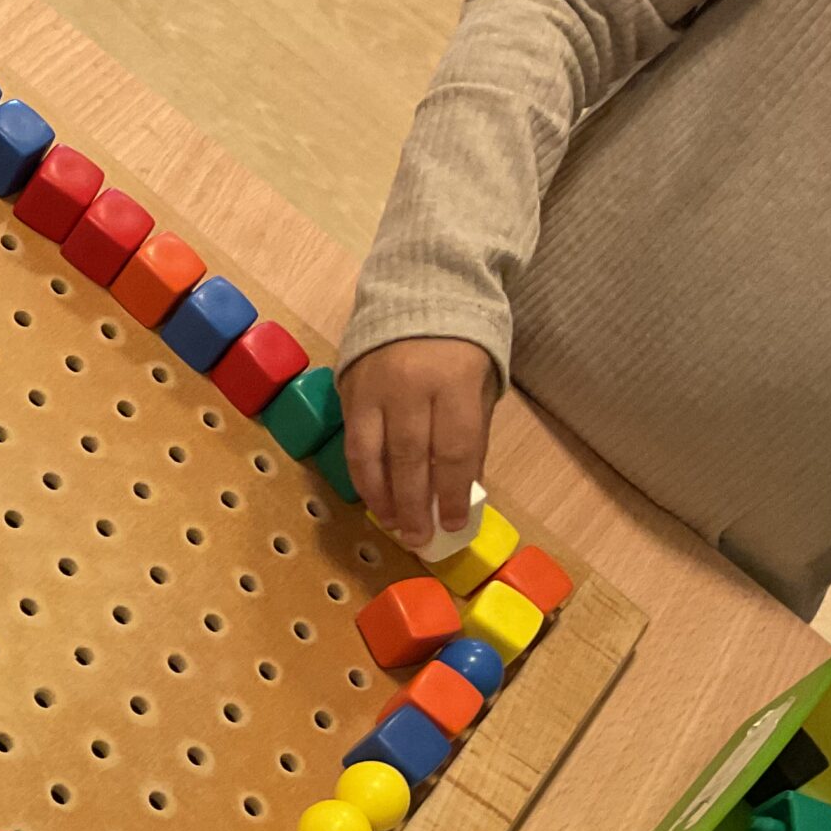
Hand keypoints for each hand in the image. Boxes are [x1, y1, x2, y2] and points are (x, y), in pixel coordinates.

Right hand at [337, 337, 495, 543]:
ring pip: (374, 455)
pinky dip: (362, 477)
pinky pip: (353, 444)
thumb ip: (471, 434)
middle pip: (411, 458)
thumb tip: (461, 490)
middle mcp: (410, 386)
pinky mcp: (349, 391)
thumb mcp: (481, 384)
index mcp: (454, 382)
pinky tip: (373, 498)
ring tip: (394, 525)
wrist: (419, 292)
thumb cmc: (460, 346)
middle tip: (418, 538)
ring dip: (383, 498)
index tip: (452, 524)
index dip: (452, 493)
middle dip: (415, 505)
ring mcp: (374, 389)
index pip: (454, 450)